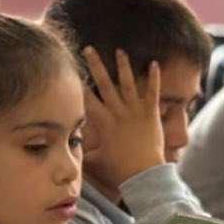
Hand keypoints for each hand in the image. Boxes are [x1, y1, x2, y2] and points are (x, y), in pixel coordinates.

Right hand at [81, 47, 164, 186]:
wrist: (143, 175)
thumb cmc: (119, 170)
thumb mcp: (96, 161)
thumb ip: (83, 153)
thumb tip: (70, 151)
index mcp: (103, 122)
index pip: (88, 99)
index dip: (80, 84)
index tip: (74, 71)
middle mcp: (118, 112)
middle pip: (105, 83)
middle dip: (96, 65)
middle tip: (89, 49)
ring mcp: (135, 111)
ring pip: (128, 82)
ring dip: (123, 65)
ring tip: (120, 50)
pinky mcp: (151, 113)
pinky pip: (153, 92)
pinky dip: (154, 78)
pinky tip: (154, 63)